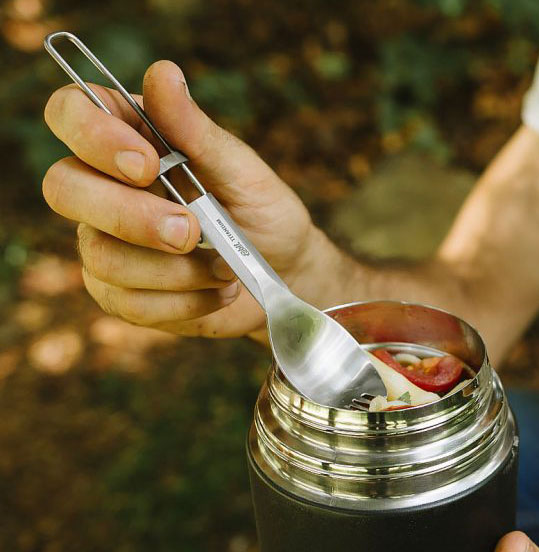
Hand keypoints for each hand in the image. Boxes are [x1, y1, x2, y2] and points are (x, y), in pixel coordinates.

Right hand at [42, 60, 323, 337]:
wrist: (285, 274)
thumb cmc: (262, 210)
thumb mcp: (240, 168)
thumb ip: (195, 129)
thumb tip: (162, 73)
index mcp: (128, 138)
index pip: (70, 113)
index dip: (93, 135)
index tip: (148, 164)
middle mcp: (104, 186)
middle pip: (63, 188)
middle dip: (130, 216)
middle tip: (191, 231)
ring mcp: (104, 240)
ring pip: (101, 255)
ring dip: (176, 269)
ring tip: (226, 267)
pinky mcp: (118, 292)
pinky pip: (127, 302)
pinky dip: (184, 301)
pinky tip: (217, 291)